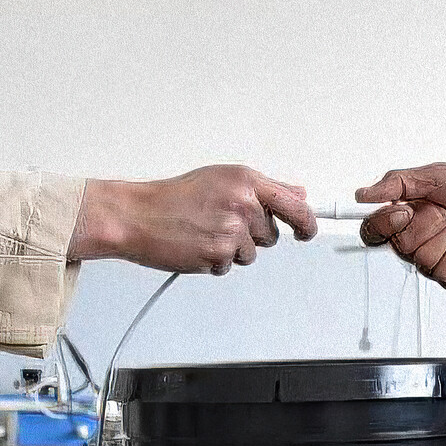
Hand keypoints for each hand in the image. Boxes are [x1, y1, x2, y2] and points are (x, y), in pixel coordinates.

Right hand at [71, 166, 318, 274]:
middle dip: (252, 235)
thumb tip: (297, 193)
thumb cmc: (173, 197)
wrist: (138, 215)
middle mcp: (243, 203)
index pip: (294, 206)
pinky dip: (215, 261)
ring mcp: (232, 230)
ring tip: (205, 232)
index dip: (307, 223)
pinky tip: (197, 245)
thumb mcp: (222, 179)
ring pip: (251, 253)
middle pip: (272, 235)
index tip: (307, 230)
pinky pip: (230, 266)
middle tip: (221, 223)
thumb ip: (263, 188)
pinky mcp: (219, 254)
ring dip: (232, 249)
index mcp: (246, 180)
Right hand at [356, 165, 445, 291]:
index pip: (378, 229)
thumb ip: (398, 182)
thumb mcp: (437, 175)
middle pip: (399, 243)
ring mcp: (439, 261)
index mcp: (414, 216)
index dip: (382, 222)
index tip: (396, 210)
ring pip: (421, 257)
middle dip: (425, 221)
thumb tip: (364, 193)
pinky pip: (443, 269)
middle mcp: (423, 240)